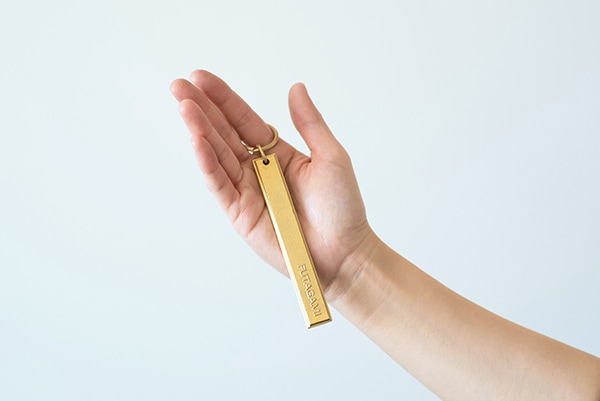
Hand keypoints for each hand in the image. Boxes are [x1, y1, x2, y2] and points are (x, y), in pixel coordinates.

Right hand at [170, 70, 374, 298]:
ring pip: (217, 156)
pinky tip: (196, 142)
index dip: (223, 99)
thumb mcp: (330, 157)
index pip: (244, 120)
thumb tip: (296, 87)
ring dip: (199, 131)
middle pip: (224, 134)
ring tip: (184, 108)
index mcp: (277, 153)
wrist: (343, 253)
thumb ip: (309, 123)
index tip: (201, 78)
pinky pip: (220, 185)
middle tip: (178, 86)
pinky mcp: (239, 214)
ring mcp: (246, 191)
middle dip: (200, 109)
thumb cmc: (342, 208)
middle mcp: (257, 169)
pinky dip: (207, 164)